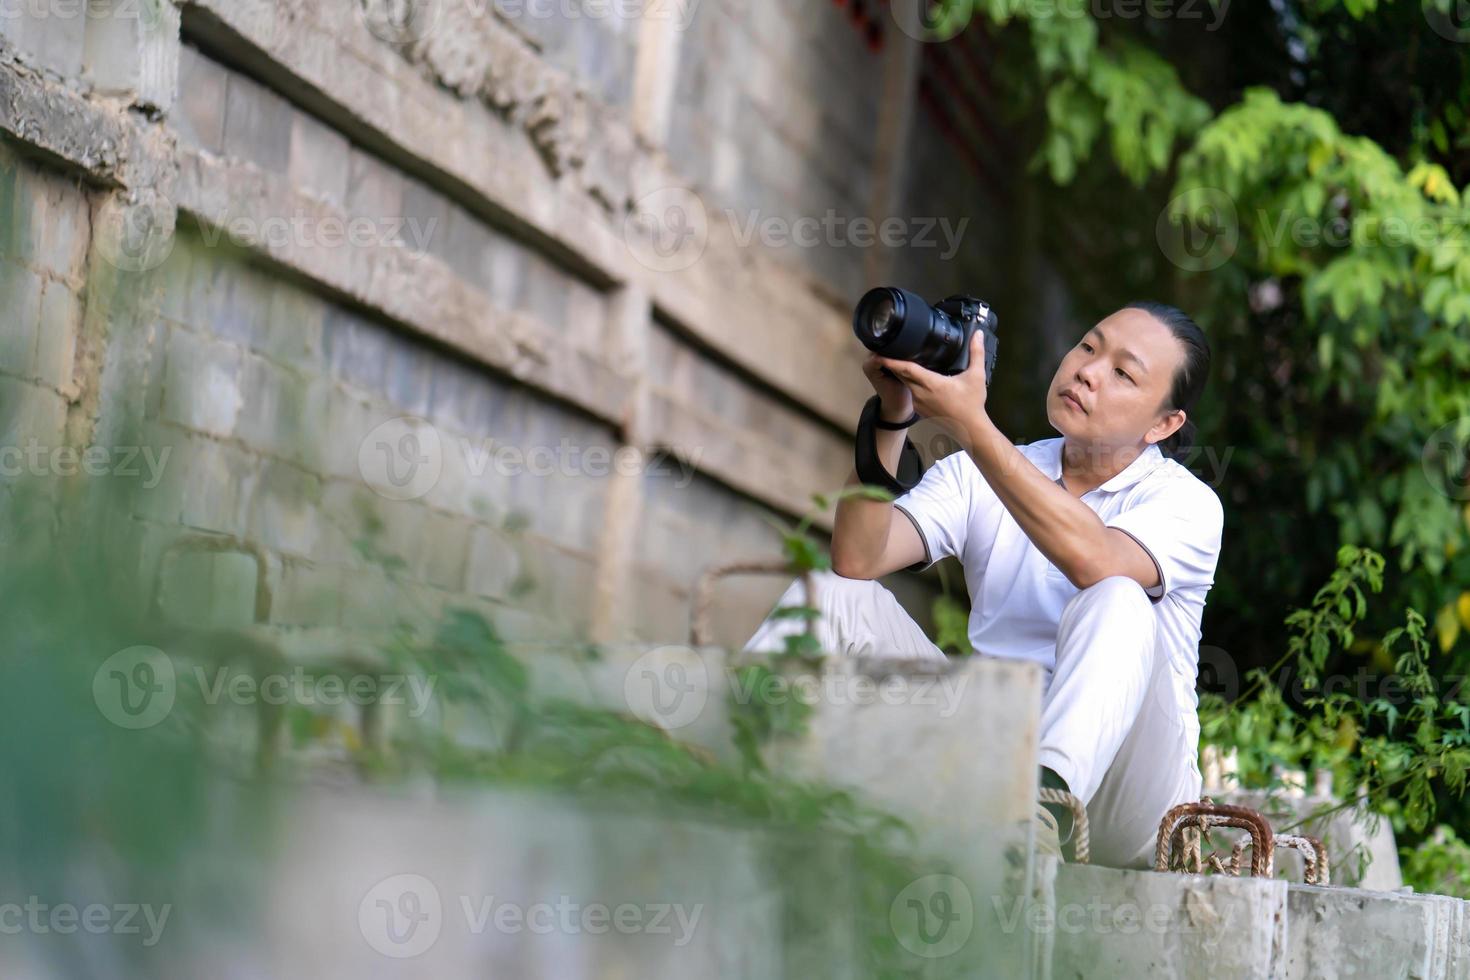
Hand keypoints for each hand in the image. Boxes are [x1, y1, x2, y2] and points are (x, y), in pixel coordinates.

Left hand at [872, 331, 989, 442]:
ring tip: (898, 362)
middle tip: (889, 351)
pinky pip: (911, 394)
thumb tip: (978, 335)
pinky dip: (909, 385)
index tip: (883, 353)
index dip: (893, 360)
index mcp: (931, 384)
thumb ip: (976, 352)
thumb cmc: (972, 403)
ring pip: (906, 384)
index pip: (907, 369)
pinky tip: (912, 378)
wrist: (970, 428)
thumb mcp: (976, 375)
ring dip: (901, 374)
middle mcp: (921, 394)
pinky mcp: (920, 410)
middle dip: (894, 364)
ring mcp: (919, 403)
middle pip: (902, 375)